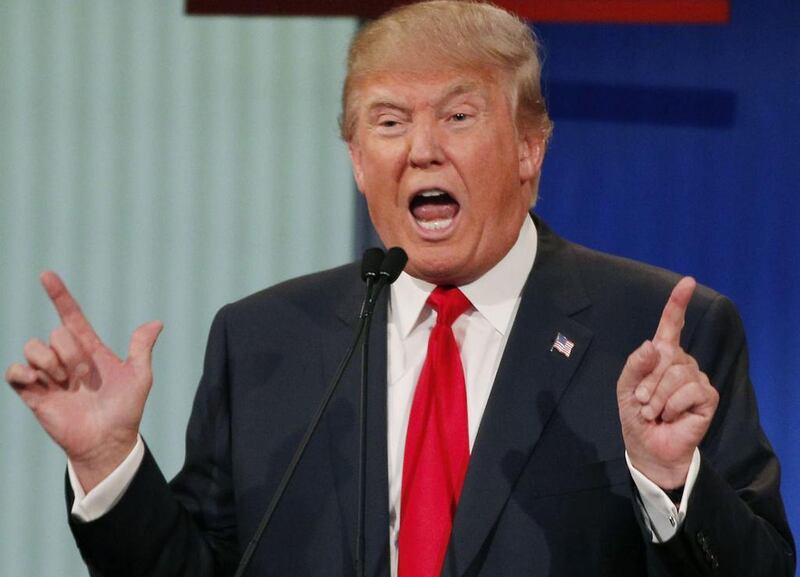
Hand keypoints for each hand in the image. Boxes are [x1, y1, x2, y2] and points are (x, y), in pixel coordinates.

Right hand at [5, 272, 161, 491]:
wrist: (107, 442)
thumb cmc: (126, 411)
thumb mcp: (139, 377)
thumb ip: (141, 348)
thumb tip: (156, 322)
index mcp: (90, 350)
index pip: (71, 316)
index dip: (59, 295)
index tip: (47, 275)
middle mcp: (66, 359)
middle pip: (56, 334)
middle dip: (71, 352)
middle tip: (84, 376)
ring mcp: (49, 376)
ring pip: (33, 347)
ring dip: (49, 362)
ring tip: (65, 383)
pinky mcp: (34, 394)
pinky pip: (14, 371)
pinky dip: (22, 371)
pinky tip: (39, 381)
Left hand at [617, 277, 718, 488]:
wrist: (648, 446)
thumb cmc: (637, 414)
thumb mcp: (625, 387)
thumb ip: (635, 365)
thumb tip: (652, 345)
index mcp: (662, 355)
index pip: (671, 324)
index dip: (678, 303)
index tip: (687, 282)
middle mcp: (682, 361)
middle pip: (665, 355)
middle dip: (647, 381)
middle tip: (643, 402)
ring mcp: (696, 377)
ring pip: (675, 374)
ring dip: (657, 397)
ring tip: (654, 411)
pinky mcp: (707, 396)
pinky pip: (688, 391)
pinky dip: (671, 406)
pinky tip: (670, 416)